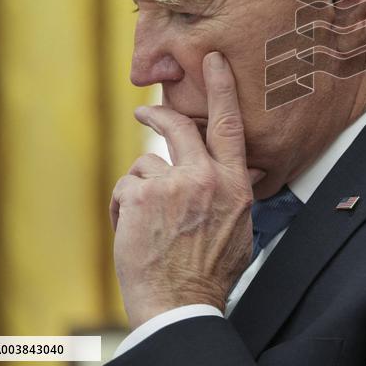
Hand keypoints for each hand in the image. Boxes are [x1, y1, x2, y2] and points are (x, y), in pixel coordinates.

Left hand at [110, 51, 254, 327]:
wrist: (181, 304)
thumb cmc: (211, 273)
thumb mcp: (241, 228)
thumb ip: (233, 194)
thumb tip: (234, 174)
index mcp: (234, 184)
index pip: (229, 125)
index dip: (221, 88)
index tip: (213, 61)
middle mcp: (206, 178)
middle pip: (179, 128)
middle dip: (158, 116)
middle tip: (142, 113)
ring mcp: (172, 185)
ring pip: (147, 166)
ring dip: (142, 191)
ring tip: (147, 225)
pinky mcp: (141, 197)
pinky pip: (126, 187)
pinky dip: (124, 209)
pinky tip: (134, 233)